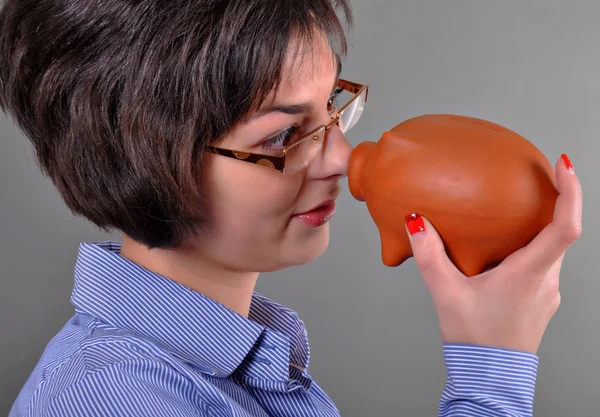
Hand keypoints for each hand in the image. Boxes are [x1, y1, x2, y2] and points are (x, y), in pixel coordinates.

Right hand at [405, 154, 581, 353]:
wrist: (490, 376)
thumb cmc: (475, 339)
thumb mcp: (446, 294)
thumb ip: (430, 256)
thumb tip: (416, 223)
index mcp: (529, 273)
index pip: (566, 226)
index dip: (572, 192)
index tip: (563, 165)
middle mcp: (547, 279)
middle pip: (562, 231)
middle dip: (556, 201)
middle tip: (538, 177)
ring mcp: (547, 290)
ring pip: (552, 248)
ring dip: (541, 226)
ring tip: (516, 210)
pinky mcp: (541, 298)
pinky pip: (543, 263)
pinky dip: (531, 246)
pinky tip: (506, 249)